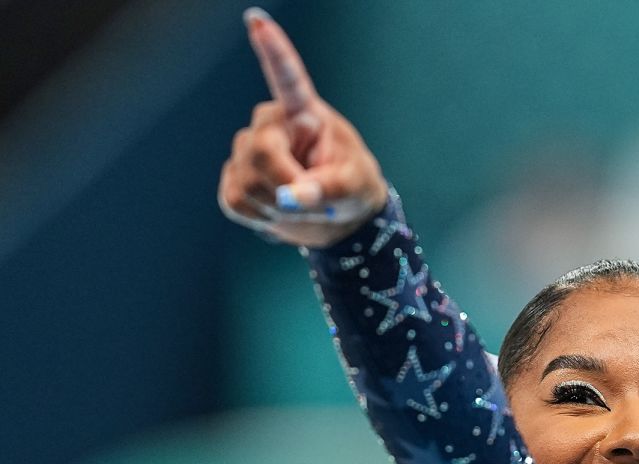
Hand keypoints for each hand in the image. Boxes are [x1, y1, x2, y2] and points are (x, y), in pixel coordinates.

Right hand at [218, 7, 388, 246]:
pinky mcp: (235, 177)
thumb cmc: (353, 189)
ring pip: (246, 182)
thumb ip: (324, 190)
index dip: (273, 51)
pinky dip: (260, 217)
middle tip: (314, 204)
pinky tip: (277, 212)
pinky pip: (235, 201)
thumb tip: (289, 199)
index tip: (256, 20)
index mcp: (304, 113)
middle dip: (286, 187)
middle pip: (261, 152)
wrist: (337, 217)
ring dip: (277, 208)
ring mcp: (248, 149)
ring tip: (301, 206)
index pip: (287, 79)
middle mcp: (271, 124)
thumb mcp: (353, 188)